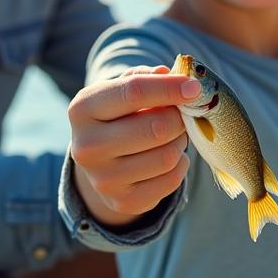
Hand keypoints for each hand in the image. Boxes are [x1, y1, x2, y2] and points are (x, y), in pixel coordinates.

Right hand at [67, 66, 201, 226]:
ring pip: (167, 156)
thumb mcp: (122, 89)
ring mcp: (103, 179)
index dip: (169, 88)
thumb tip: (171, 75)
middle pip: (156, 127)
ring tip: (173, 135)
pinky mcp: (122, 202)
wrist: (101, 162)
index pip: (133, 92)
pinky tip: (168, 155)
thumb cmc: (118, 115)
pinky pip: (171, 180)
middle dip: (178, 118)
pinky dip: (179, 164)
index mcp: (83, 108)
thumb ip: (146, 78)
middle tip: (181, 114)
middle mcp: (86, 146)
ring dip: (180, 141)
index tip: (195, 87)